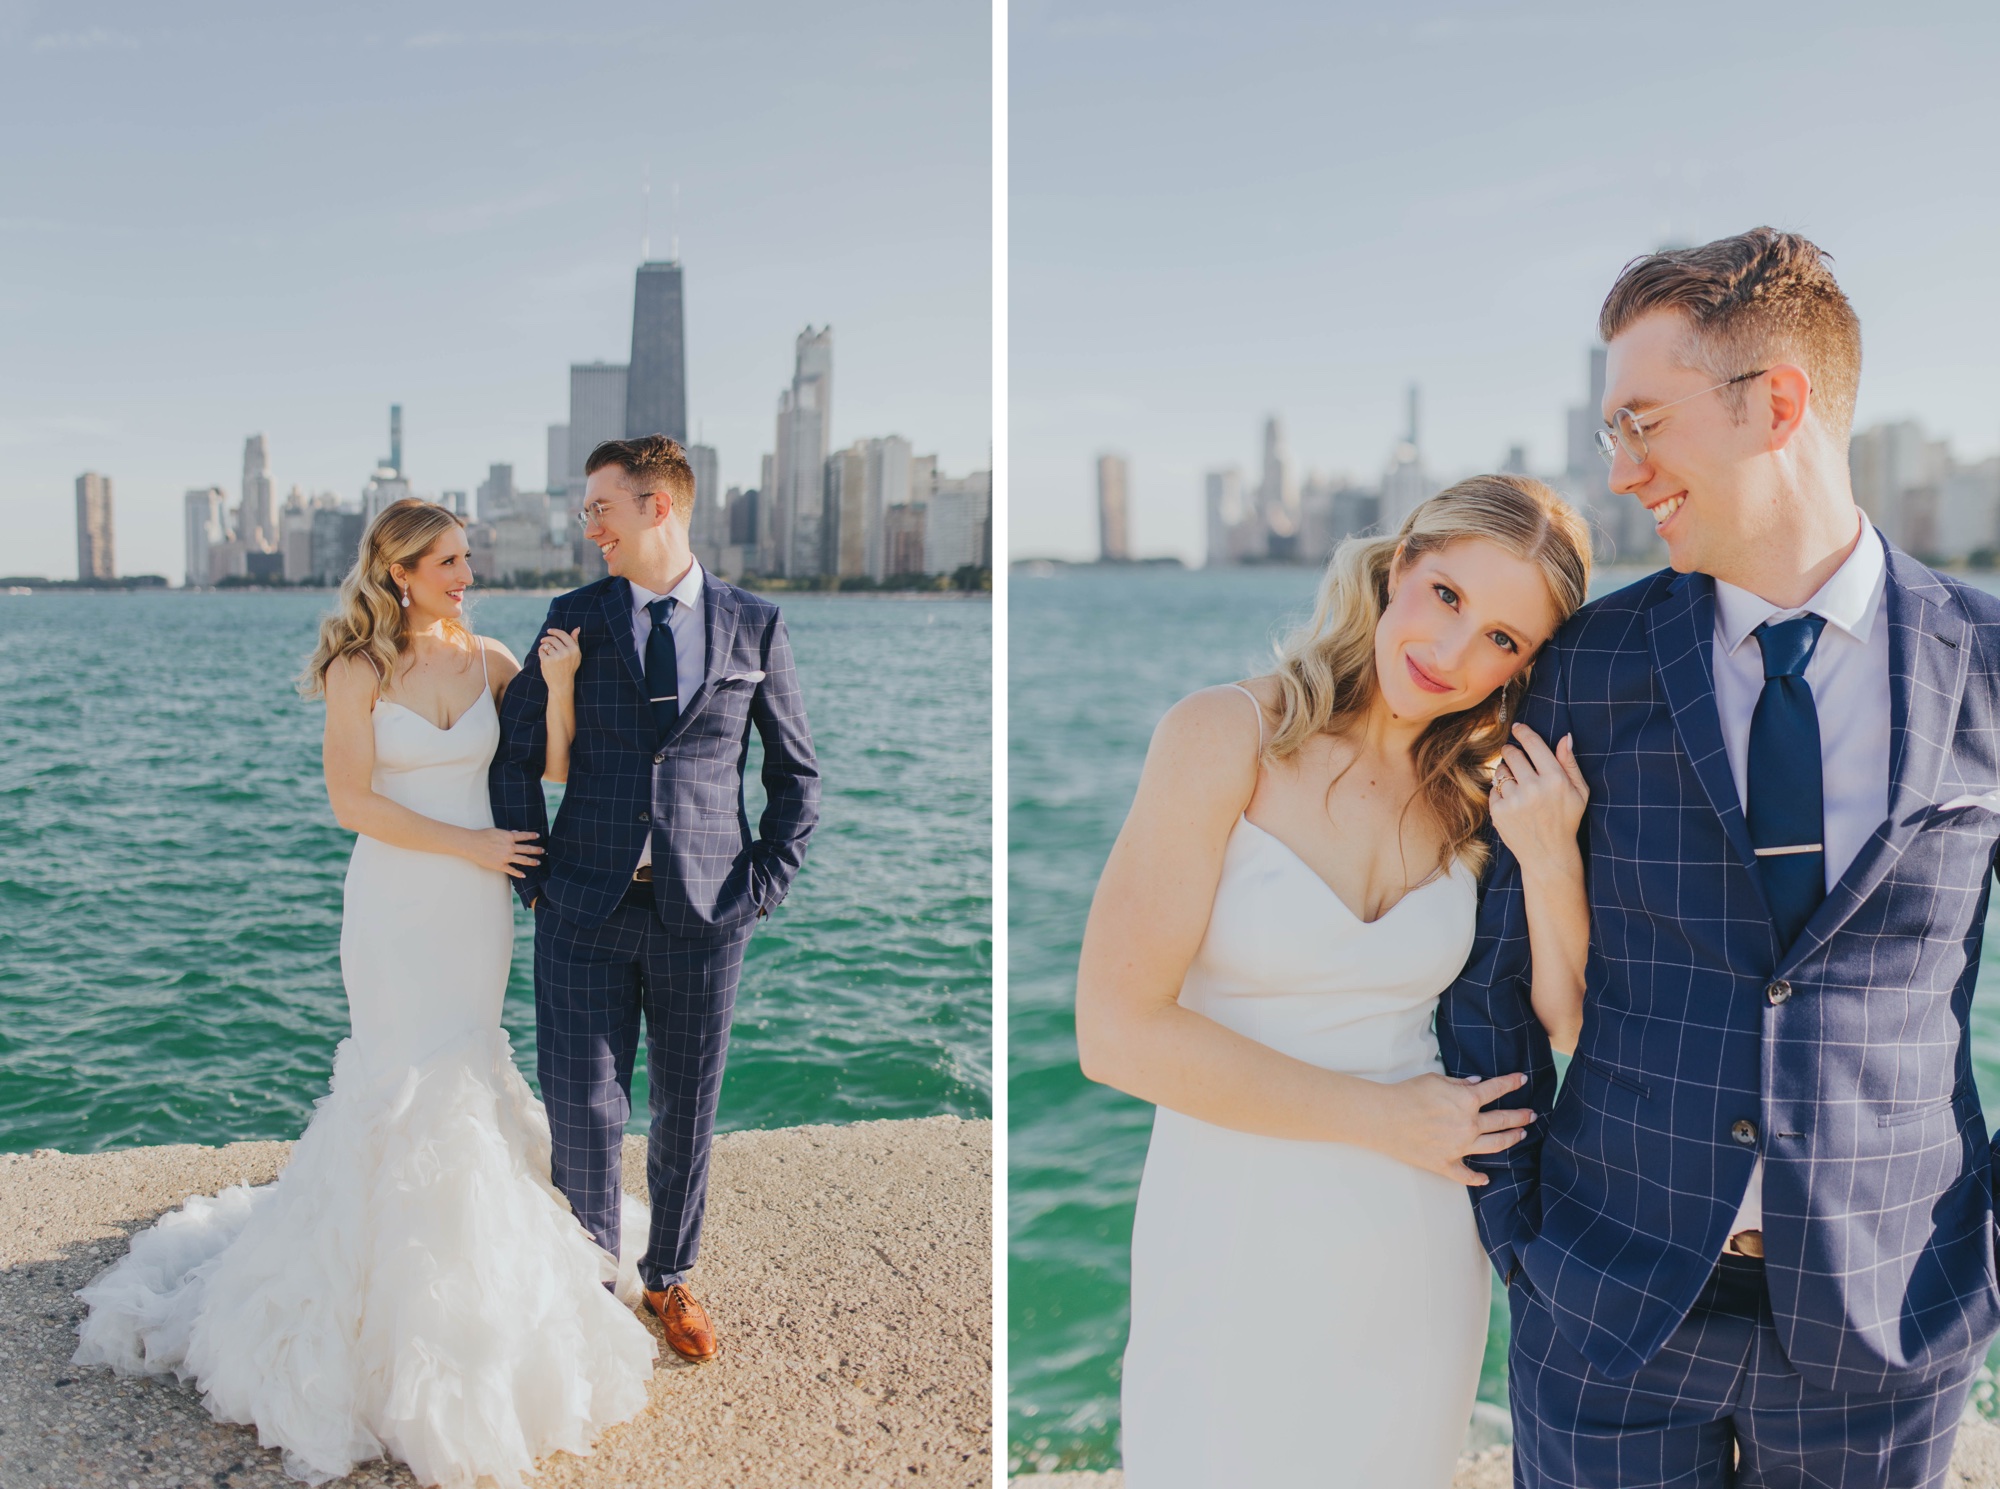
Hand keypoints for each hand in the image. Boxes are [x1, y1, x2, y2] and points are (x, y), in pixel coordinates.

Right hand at [466, 828, 544, 877]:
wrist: (472, 844)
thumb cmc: (482, 836)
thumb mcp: (496, 831)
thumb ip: (507, 833)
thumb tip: (515, 833)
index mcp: (509, 837)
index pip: (524, 836)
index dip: (532, 836)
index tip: (538, 836)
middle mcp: (510, 847)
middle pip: (527, 849)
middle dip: (537, 850)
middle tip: (543, 851)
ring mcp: (506, 857)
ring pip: (523, 860)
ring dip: (532, 861)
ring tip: (538, 862)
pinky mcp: (500, 865)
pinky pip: (512, 870)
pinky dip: (519, 873)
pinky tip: (524, 875)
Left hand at [537, 627, 582, 688]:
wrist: (562, 684)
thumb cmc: (569, 668)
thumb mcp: (576, 655)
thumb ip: (575, 641)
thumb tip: (577, 628)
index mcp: (574, 649)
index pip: (563, 635)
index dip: (555, 631)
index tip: (549, 631)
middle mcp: (566, 652)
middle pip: (553, 639)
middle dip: (547, 638)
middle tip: (543, 640)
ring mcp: (556, 656)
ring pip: (547, 644)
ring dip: (544, 646)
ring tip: (546, 651)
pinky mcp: (547, 660)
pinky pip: (541, 650)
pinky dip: (541, 652)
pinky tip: (544, 657)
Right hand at [1369, 1072, 1535, 1185]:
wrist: (1384, 1118)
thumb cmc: (1407, 1094)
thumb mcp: (1435, 1080)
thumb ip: (1459, 1083)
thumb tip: (1477, 1083)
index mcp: (1467, 1101)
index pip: (1496, 1089)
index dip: (1512, 1083)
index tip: (1523, 1079)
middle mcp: (1469, 1125)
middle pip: (1503, 1121)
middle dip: (1520, 1116)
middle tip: (1531, 1114)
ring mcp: (1460, 1147)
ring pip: (1494, 1146)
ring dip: (1510, 1139)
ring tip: (1521, 1135)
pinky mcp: (1446, 1164)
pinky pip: (1466, 1175)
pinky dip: (1477, 1178)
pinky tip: (1486, 1178)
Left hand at [1489, 724, 1587, 878]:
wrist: (1548, 855)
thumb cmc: (1566, 820)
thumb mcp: (1579, 792)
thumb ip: (1570, 763)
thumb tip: (1564, 737)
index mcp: (1555, 779)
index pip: (1533, 744)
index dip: (1523, 732)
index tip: (1517, 727)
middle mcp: (1534, 788)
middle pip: (1512, 753)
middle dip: (1512, 751)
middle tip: (1514, 756)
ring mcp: (1514, 800)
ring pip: (1501, 771)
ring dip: (1506, 772)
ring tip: (1518, 786)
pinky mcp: (1499, 812)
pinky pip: (1493, 789)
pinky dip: (1501, 792)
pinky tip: (1513, 803)